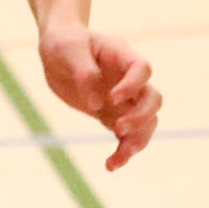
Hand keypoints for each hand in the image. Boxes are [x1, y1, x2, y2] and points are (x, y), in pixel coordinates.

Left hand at [39, 23, 160, 169]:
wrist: (55, 52)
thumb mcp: (68, 49)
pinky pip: (127, 137)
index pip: (142, 69)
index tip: (112, 97)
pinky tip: (111, 165)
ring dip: (136, 141)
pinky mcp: (113, 116)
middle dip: (141, 117)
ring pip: (147, 123)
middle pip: (153, 100)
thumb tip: (96, 103)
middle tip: (117, 127)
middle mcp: (129, 80)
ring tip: (117, 158)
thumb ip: (83, 72)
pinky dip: (123, 152)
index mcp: (122, 55)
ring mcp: (125, 100)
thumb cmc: (64, 43)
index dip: (132, 85)